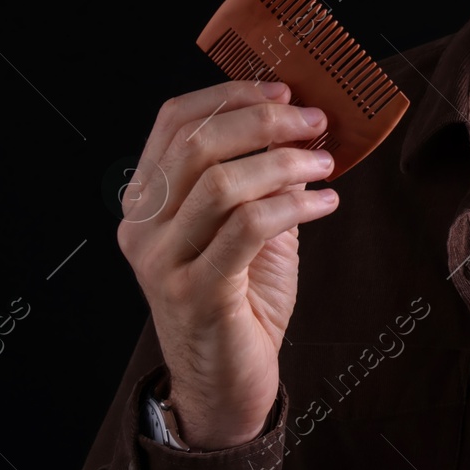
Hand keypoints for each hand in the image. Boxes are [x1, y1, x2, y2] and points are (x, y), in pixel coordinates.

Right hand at [116, 80, 339, 448]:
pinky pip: (248, 228)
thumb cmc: (243, 296)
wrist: (227, 381)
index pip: (174, 121)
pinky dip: (295, 205)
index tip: (284, 88)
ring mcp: (163, 262)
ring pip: (222, 184)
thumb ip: (263, 175)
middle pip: (197, 145)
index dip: (230, 94)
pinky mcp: (195, 293)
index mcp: (148, 199)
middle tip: (316, 121)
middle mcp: (143, 227)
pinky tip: (327, 204)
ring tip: (325, 164)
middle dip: (265, 121)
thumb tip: (305, 120)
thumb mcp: (250, 223)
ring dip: (285, 163)